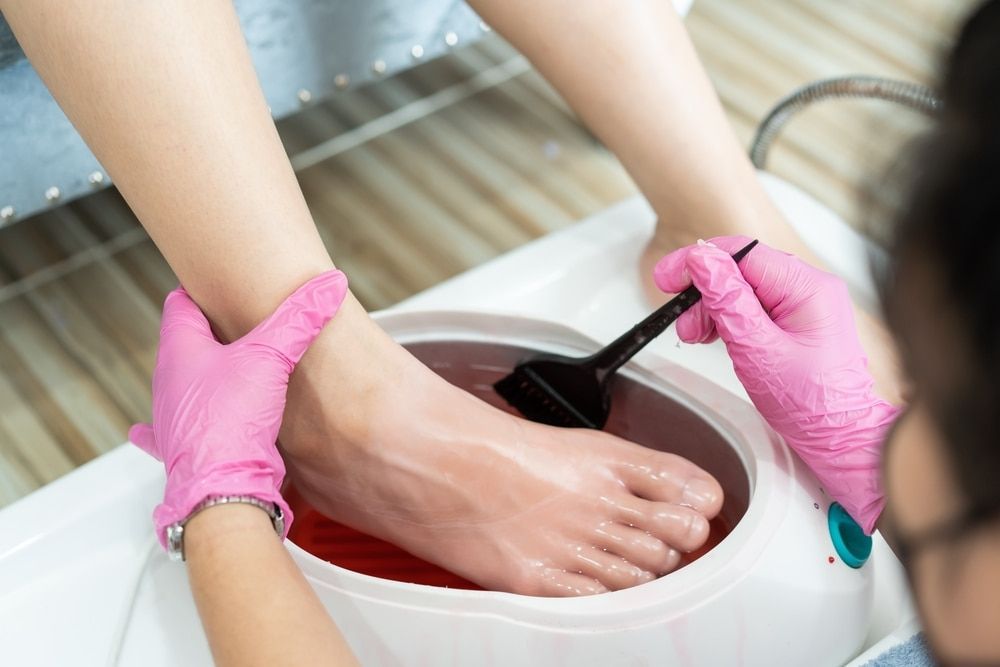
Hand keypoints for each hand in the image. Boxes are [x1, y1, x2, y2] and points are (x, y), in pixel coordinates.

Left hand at [130, 270, 348, 547]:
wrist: (223, 489)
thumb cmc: (232, 422)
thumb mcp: (273, 358)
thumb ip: (300, 320)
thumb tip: (329, 286)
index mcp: (180, 351)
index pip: (180, 304)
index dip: (201, 292)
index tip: (217, 284)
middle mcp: (169, 383)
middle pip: (186, 344)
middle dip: (210, 332)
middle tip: (233, 321)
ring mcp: (174, 419)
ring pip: (186, 385)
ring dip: (204, 375)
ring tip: (229, 366)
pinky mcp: (187, 450)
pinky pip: (183, 430)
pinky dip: (189, 422)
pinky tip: (190, 423)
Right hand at [654, 236, 898, 532]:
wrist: (839, 439)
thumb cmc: (811, 405)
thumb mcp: (757, 349)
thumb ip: (727, 300)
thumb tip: (701, 260)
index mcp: (808, 288)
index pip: (742, 253)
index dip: (698, 262)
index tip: (667, 278)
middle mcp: (810, 289)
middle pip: (740, 269)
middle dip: (703, 292)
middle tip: (682, 322)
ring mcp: (804, 305)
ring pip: (743, 288)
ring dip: (711, 307)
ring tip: (696, 335)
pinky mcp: (796, 322)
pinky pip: (753, 307)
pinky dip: (727, 319)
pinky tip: (714, 336)